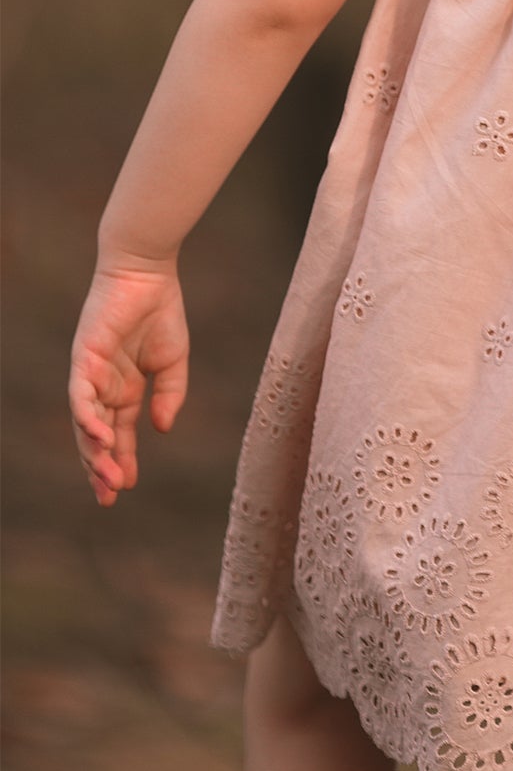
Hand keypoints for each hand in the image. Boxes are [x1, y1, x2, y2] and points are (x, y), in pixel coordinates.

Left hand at [68, 261, 189, 505]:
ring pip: (85, 423)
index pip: (118, 433)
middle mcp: (103, 387)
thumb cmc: (160, 311)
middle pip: (96, 436)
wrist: (148, 273)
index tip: (125, 488)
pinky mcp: (84, 359)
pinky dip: (88, 419)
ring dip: (94, 452)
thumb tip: (161, 429)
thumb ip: (170, 395)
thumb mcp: (173, 361)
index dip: (121, 460)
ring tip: (106, 478)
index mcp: (124, 389)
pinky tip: (100, 439)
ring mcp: (90, 375)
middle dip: (101, 467)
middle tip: (109, 497)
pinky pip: (81, 397)